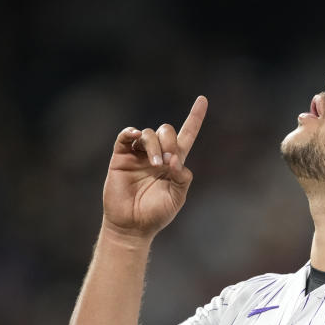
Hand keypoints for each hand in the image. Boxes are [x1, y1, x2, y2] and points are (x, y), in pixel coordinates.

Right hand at [101, 96, 207, 238]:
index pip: (187, 135)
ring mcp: (138, 154)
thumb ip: (182, 178)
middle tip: (167, 163)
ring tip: (155, 165)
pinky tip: (135, 137)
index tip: (203, 99)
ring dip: (154, 146)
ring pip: (148, 134)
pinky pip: (125, 137)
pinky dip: (130, 133)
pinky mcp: (121, 157)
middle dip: (169, 142)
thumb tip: (175, 160)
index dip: (195, 117)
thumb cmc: (156, 214)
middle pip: (166, 130)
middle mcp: (157, 154)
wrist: (133, 225)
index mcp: (174, 162)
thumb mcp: (177, 197)